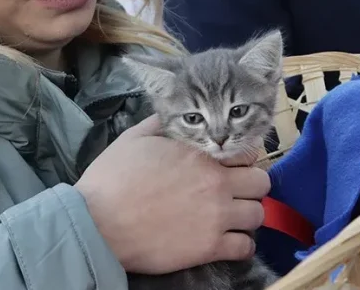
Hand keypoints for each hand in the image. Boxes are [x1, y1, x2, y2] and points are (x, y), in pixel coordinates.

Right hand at [76, 115, 269, 274]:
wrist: (97, 223)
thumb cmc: (113, 178)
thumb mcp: (135, 138)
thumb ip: (162, 123)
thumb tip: (175, 111)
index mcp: (200, 155)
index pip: (246, 153)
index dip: (239, 159)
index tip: (229, 166)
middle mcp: (216, 184)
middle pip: (261, 184)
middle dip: (250, 185)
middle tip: (233, 191)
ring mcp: (216, 218)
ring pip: (258, 216)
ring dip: (247, 215)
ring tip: (230, 217)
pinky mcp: (209, 248)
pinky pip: (245, 248)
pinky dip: (241, 245)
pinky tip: (228, 241)